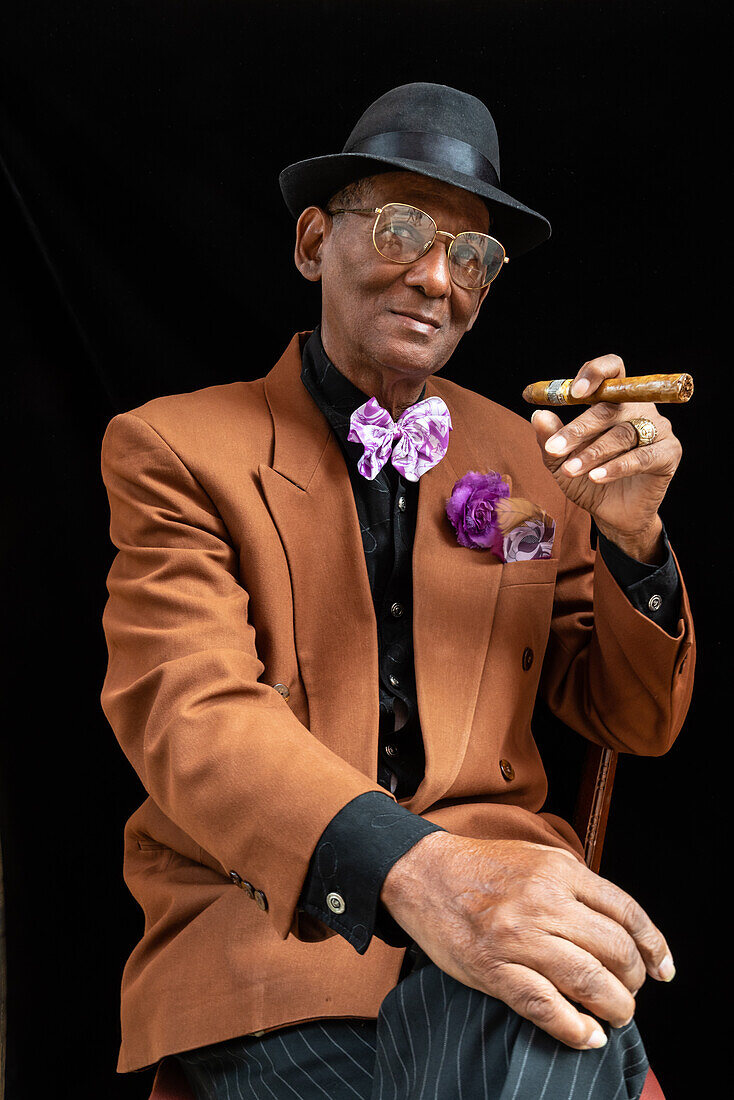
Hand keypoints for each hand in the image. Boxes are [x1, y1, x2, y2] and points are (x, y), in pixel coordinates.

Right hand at [381, 832, 674, 1050]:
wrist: (422, 874)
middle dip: (633, 980)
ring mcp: (519, 938)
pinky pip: (547, 1008)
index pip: (627, 912)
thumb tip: (617, 924)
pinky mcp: (494, 969)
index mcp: (559, 871)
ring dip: (615, 1008)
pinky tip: (587, 1034)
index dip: (654, 946)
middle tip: (629, 991)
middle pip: (616, 951)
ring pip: (590, 983)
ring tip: (615, 1015)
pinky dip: (576, 1030)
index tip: (662, 968)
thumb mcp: (536, 856)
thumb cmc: (480, 867)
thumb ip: (575, 883)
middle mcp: (544, 902)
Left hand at [531, 354, 681, 560]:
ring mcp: (658, 428)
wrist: (612, 514)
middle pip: (611, 406)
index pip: (612, 369)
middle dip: (578, 429)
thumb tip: (538, 415)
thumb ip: (550, 438)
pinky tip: (596, 477)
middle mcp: (639, 407)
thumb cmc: (587, 480)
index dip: (595, 373)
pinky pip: (641, 457)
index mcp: (615, 399)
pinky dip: (616, 467)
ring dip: (592, 453)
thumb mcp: (561, 461)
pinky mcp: (668, 453)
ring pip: (622, 433)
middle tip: (554, 448)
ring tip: (570, 471)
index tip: (574, 393)